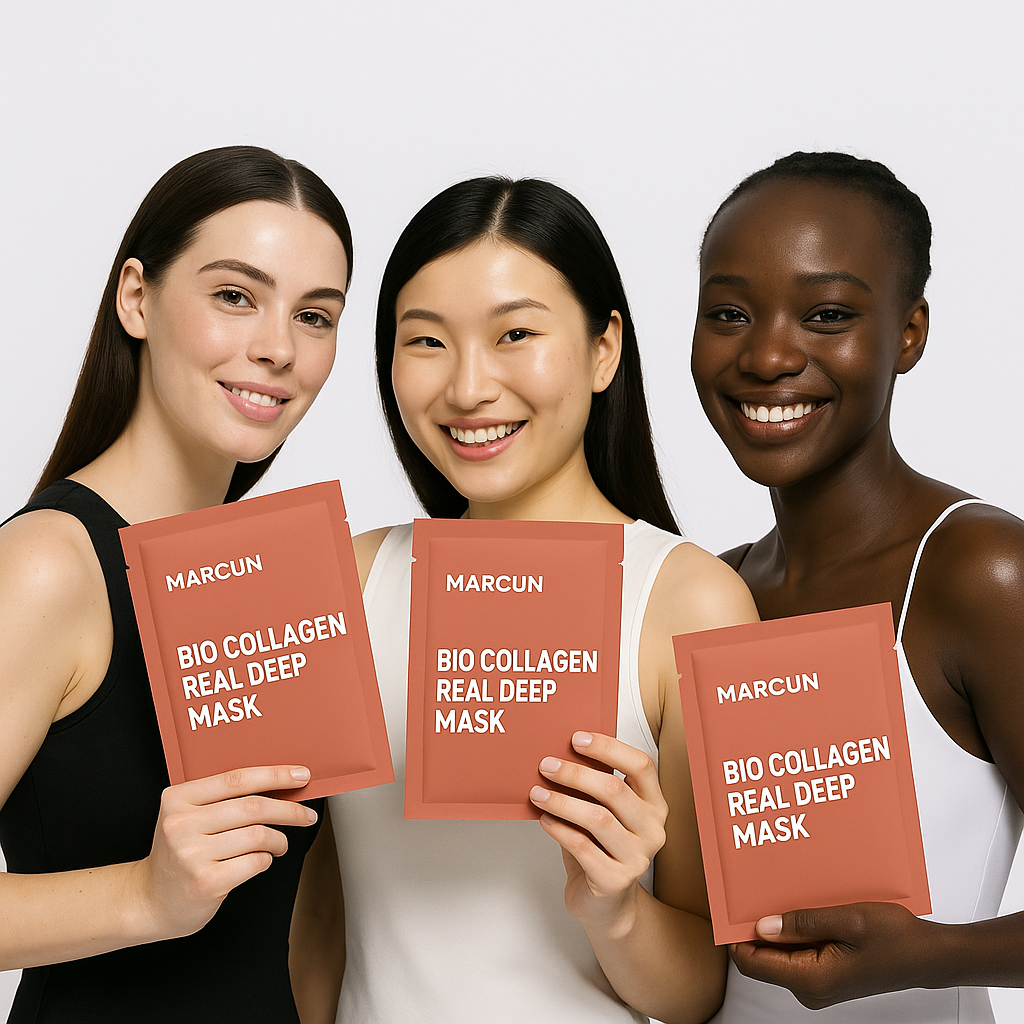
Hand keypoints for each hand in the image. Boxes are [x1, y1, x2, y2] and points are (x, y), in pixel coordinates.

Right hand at [129, 765, 317, 940]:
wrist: (149, 901)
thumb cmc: (179, 853)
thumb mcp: (187, 816)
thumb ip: (222, 799)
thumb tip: (279, 785)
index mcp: (178, 799)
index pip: (236, 779)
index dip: (274, 775)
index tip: (300, 776)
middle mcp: (181, 824)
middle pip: (253, 807)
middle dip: (289, 809)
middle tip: (306, 815)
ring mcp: (191, 854)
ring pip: (258, 835)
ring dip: (279, 839)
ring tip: (279, 844)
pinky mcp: (205, 882)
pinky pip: (254, 862)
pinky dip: (265, 859)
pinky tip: (260, 860)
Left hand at [529, 731, 667, 935]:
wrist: (606, 904)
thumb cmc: (601, 847)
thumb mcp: (603, 812)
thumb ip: (593, 786)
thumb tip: (559, 753)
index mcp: (654, 803)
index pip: (641, 765)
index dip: (609, 747)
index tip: (576, 738)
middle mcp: (652, 829)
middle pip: (614, 790)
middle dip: (575, 774)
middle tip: (546, 764)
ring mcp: (638, 857)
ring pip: (597, 819)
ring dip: (561, 801)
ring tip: (537, 793)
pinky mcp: (616, 880)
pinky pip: (583, 848)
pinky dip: (559, 830)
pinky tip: (545, 820)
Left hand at [730, 901, 932, 1008]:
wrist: (927, 955)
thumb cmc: (895, 937)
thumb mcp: (847, 920)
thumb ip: (802, 923)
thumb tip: (761, 926)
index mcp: (811, 980)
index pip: (752, 962)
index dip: (735, 934)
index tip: (729, 904)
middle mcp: (809, 989)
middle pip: (761, 957)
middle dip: (755, 925)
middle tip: (754, 889)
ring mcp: (816, 985)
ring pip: (778, 953)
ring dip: (775, 925)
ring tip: (780, 893)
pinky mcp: (824, 976)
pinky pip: (795, 953)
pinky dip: (792, 931)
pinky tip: (800, 907)